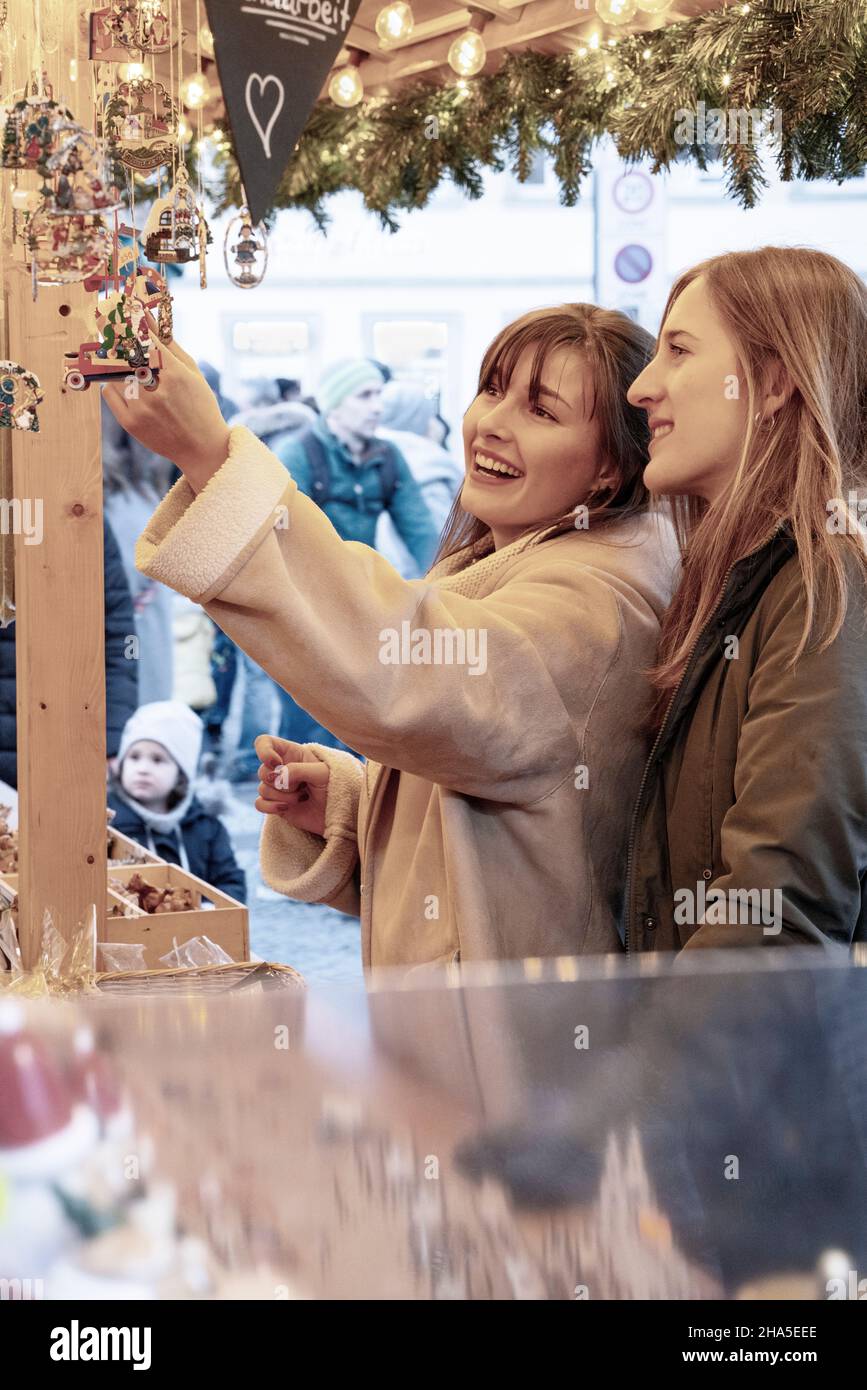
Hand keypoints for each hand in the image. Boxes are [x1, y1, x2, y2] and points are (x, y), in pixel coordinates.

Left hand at [102, 316, 231, 494]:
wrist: (201, 448)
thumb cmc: (200, 405)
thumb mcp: (191, 372)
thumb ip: (168, 343)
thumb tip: (147, 316)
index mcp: (175, 375)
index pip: (143, 339)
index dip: (127, 321)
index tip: (117, 308)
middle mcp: (156, 392)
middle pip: (123, 354)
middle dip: (112, 335)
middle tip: (104, 322)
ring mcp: (141, 409)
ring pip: (113, 373)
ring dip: (112, 361)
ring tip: (117, 356)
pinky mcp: (130, 423)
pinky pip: (109, 392)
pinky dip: (111, 383)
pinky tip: (123, 382)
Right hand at [254, 735, 328, 837]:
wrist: (339, 811)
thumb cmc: (334, 785)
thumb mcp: (321, 772)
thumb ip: (298, 769)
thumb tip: (276, 777)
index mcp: (291, 753)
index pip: (264, 743)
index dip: (264, 752)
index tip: (276, 763)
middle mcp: (280, 768)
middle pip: (262, 771)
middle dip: (282, 783)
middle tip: (303, 787)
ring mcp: (276, 786)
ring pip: (263, 789)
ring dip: (284, 796)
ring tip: (303, 797)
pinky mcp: (274, 803)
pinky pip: (259, 804)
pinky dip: (270, 807)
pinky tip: (286, 809)